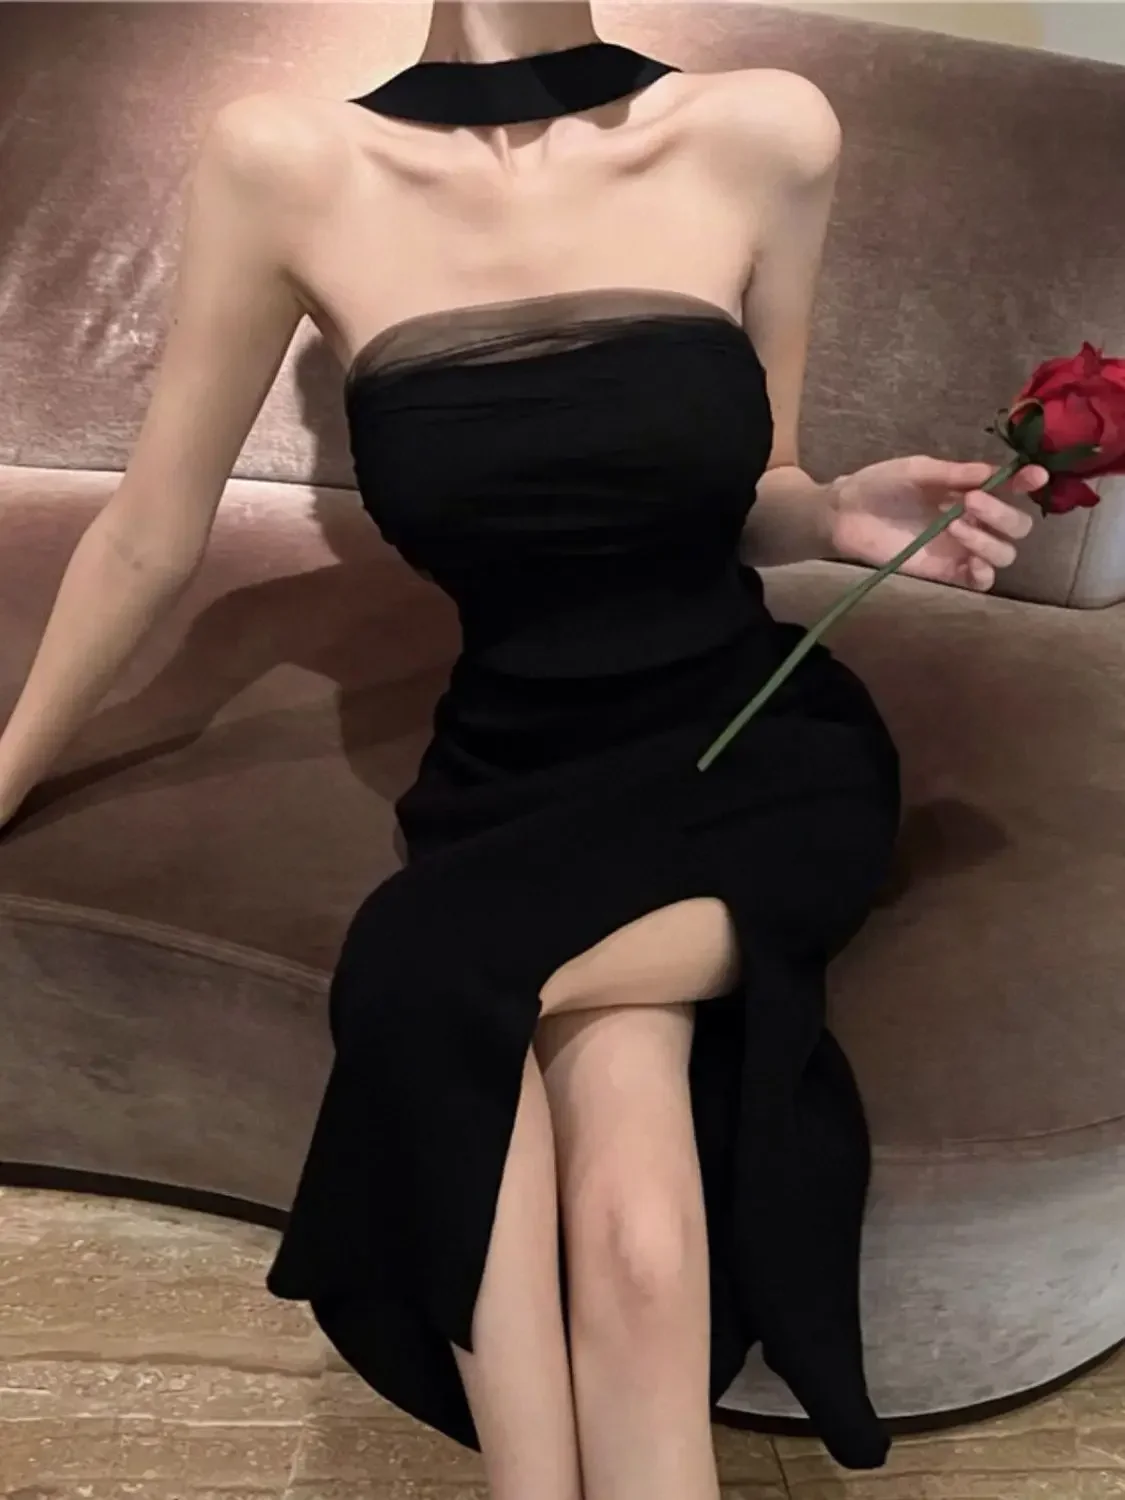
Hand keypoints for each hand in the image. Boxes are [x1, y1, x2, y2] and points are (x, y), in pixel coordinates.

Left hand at [828, 455, 1048, 591]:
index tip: (1033, 477)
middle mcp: (975, 519)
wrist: (845, 513)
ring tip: (953, 526)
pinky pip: (982, 581)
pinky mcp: (945, 571)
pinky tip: (971, 562)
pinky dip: (985, 573)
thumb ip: (955, 474)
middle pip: (1017, 527)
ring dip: (989, 540)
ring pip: (1005, 554)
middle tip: (969, 502)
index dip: (1029, 483)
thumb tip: (995, 471)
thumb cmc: (880, 485)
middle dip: (1002, 515)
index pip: (1014, 488)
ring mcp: (961, 548)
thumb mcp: (919, 471)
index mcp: (972, 489)